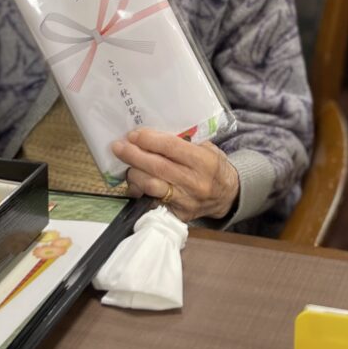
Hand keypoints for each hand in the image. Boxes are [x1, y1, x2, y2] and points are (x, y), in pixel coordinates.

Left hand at [112, 129, 239, 221]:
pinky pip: (152, 202)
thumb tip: (152, 135)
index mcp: (204, 161)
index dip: (149, 140)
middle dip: (134, 155)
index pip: (171, 147)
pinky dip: (141, 191)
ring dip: (134, 174)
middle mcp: (195, 183)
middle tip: (119, 147)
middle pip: (157, 167)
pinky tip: (136, 183)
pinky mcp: (179, 214)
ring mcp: (186, 201)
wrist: (228, 196)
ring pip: (151, 186)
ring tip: (127, 165)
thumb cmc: (214, 167)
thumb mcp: (207, 148)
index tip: (134, 134)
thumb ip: (184, 142)